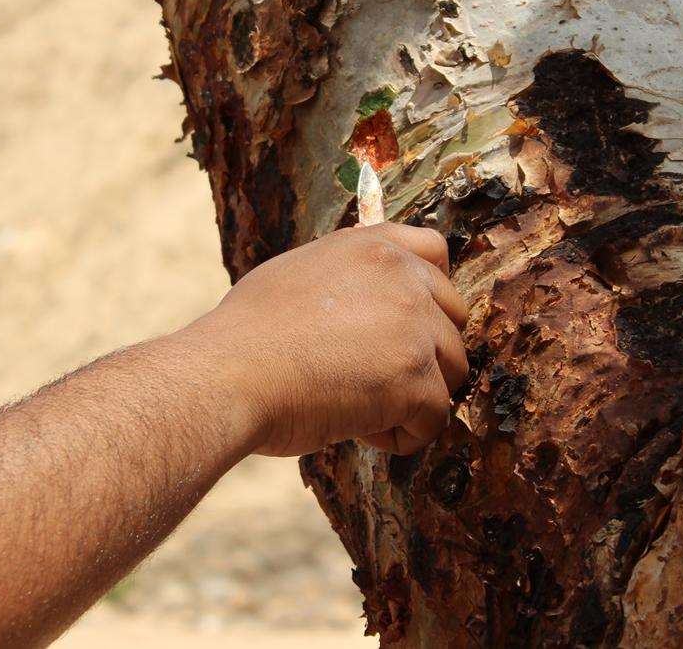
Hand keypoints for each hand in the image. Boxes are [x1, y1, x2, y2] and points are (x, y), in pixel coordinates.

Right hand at [177, 223, 469, 456]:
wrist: (230, 375)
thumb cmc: (247, 334)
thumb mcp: (297, 272)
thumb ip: (345, 272)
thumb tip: (362, 275)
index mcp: (372, 246)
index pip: (435, 251)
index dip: (431, 291)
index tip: (412, 322)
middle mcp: (402, 277)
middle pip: (452, 318)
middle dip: (423, 353)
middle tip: (372, 379)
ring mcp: (415, 327)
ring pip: (450, 371)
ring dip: (413, 396)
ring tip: (358, 408)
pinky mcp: (416, 379)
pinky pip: (434, 418)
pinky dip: (402, 435)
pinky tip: (357, 430)